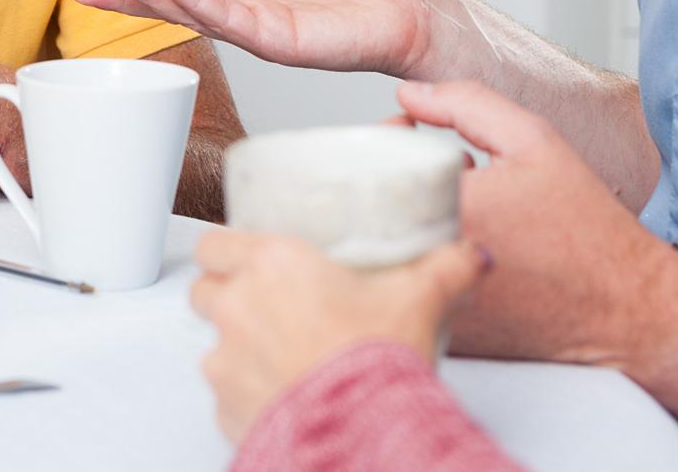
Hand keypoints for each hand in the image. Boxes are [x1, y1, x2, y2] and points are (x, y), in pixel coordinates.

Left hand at [193, 230, 489, 443]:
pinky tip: (284, 395)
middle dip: (227, 295)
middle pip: (204, 290)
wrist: (367, 434)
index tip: (246, 258)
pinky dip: (247, 394)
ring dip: (238, 348)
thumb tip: (473, 255)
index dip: (226, 250)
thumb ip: (448, 268)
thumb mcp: (421, 300)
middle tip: (266, 305)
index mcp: (272, 266)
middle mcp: (239, 307)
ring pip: (213, 345)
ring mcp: (226, 361)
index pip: (215, 243)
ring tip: (281, 356)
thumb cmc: (379, 362)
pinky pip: (226, 395)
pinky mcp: (226, 408)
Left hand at [397, 80, 677, 370]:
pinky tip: (450, 247)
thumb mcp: (535, 142)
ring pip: (381, 256)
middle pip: (366, 215)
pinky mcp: (441, 337)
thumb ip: (466, 104)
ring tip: (435, 205)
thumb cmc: (588, 231)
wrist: (628, 312)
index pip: (370, 170)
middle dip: (383, 183)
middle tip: (414, 167)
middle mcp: (431, 269)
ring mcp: (432, 310)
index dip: (379, 145)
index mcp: (447, 215)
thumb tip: (407, 95)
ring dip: (395, 225)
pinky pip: (404, 293)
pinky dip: (413, 265)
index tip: (403, 135)